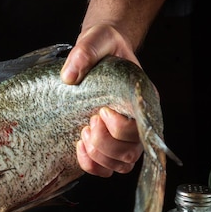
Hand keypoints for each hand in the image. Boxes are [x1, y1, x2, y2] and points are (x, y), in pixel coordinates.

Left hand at [60, 24, 142, 176]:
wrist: (99, 52)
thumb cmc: (104, 48)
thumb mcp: (96, 41)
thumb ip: (85, 53)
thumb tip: (69, 76)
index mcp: (141, 100)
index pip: (139, 129)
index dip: (118, 127)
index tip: (101, 110)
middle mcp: (137, 122)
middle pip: (129, 153)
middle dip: (103, 142)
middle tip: (89, 122)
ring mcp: (123, 137)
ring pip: (121, 165)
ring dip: (98, 155)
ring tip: (84, 132)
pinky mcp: (106, 144)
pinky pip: (105, 169)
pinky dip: (91, 165)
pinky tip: (80, 146)